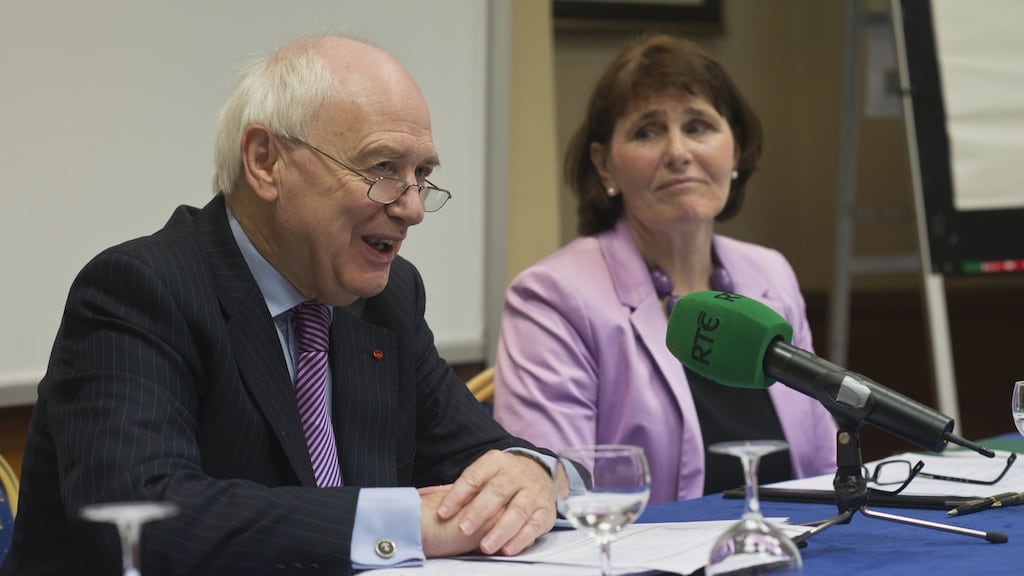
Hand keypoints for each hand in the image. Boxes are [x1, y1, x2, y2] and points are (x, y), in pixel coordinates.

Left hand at [432, 450, 555, 555]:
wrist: (540, 473)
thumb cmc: (502, 479)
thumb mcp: (484, 473)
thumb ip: (462, 488)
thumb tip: (426, 500)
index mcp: (496, 462)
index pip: (474, 476)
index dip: (457, 494)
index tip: (442, 513)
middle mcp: (516, 474)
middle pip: (497, 491)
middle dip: (479, 512)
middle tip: (463, 529)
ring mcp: (533, 492)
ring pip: (518, 510)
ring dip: (500, 530)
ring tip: (485, 547)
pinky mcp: (546, 511)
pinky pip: (535, 525)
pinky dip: (521, 538)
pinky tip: (507, 549)